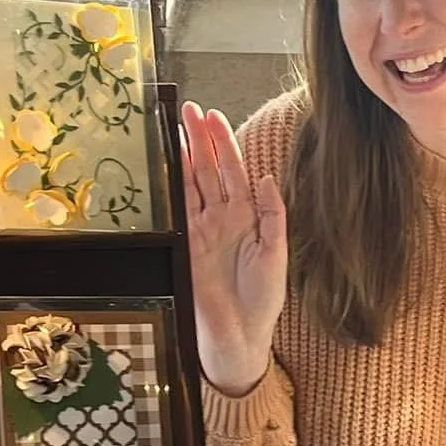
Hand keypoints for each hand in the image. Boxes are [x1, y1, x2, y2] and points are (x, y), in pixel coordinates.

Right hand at [180, 101, 286, 396]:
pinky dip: (174, 185)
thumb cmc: (263, 299)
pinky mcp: (185, 245)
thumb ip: (273, 216)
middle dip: (200, 139)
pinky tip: (169, 163)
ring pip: (192, 183)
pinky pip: (178, 209)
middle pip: (210, 170)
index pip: (234, 171)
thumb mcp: (276, 255)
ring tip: (177, 126)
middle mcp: (223, 218)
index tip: (213, 117)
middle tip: (188, 110)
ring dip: (185, 155)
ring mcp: (201, 230)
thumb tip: (267, 179)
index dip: (223, 144)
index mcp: (248, 217)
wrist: (239, 334)